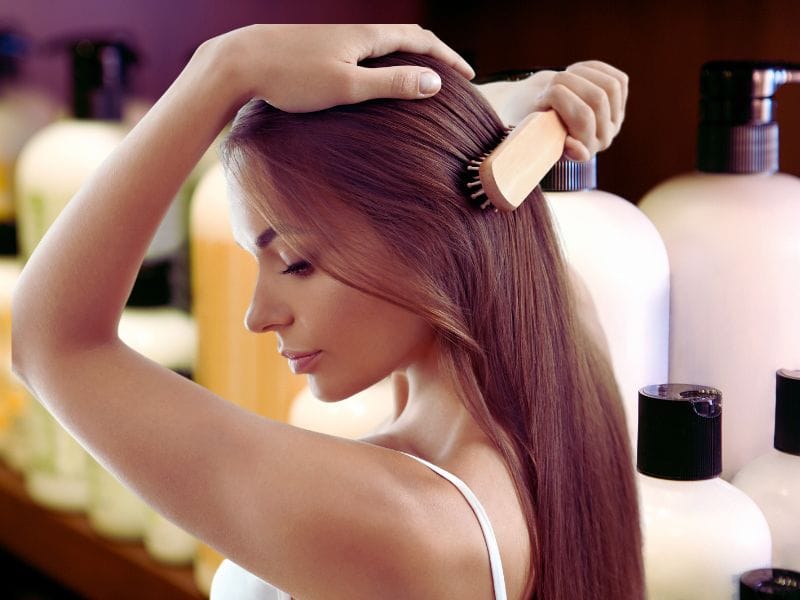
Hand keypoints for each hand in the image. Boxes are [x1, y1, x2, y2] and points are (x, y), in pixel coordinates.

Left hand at [208, 24, 474, 112]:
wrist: (240, 62)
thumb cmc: (292, 76)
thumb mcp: (348, 86)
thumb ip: (392, 83)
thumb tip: (435, 82)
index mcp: (366, 37)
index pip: (420, 41)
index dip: (448, 58)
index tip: (469, 76)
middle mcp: (354, 32)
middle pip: (404, 37)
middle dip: (432, 54)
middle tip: (451, 75)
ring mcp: (335, 38)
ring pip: (382, 44)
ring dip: (408, 57)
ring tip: (420, 78)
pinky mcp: (318, 48)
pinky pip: (363, 51)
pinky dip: (382, 62)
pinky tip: (373, 80)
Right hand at [477, 61, 627, 160]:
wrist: (536, 110)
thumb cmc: (529, 122)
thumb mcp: (532, 131)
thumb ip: (551, 141)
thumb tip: (581, 152)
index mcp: (582, 151)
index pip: (582, 116)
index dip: (558, 98)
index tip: (538, 102)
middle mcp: (602, 139)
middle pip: (597, 98)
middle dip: (566, 82)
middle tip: (546, 88)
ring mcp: (614, 120)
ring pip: (609, 85)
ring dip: (580, 74)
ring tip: (561, 79)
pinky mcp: (620, 103)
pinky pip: (617, 78)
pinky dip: (593, 69)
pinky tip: (575, 74)